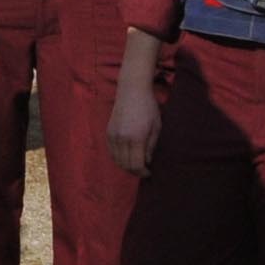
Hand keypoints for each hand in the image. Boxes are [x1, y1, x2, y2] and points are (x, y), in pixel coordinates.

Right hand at [107, 45, 163, 175]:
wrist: (132, 90)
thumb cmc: (148, 107)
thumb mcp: (156, 127)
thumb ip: (151, 146)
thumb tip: (146, 161)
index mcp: (136, 138)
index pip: (136, 164)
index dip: (143, 172)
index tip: (149, 173)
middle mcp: (122, 139)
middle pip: (125, 165)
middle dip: (135, 171)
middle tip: (143, 171)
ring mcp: (113, 135)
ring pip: (117, 160)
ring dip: (126, 165)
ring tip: (135, 164)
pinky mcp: (108, 132)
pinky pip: (112, 151)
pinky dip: (118, 158)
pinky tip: (126, 156)